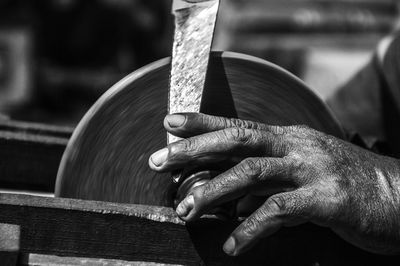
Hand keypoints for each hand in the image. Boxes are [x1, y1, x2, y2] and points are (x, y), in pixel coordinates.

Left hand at [149, 113, 399, 255]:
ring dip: (213, 192)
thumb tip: (232, 203)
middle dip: (193, 149)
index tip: (169, 122)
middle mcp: (296, 146)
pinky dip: (251, 229)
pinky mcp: (327, 198)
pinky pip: (279, 211)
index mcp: (289, 138)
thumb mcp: (303, 176)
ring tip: (185, 211)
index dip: (202, 122)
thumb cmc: (347, 184)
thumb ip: (267, 185)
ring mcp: (312, 169)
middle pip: (237, 141)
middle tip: (158, 160)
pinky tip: (233, 245)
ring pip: (251, 173)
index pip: (238, 125)